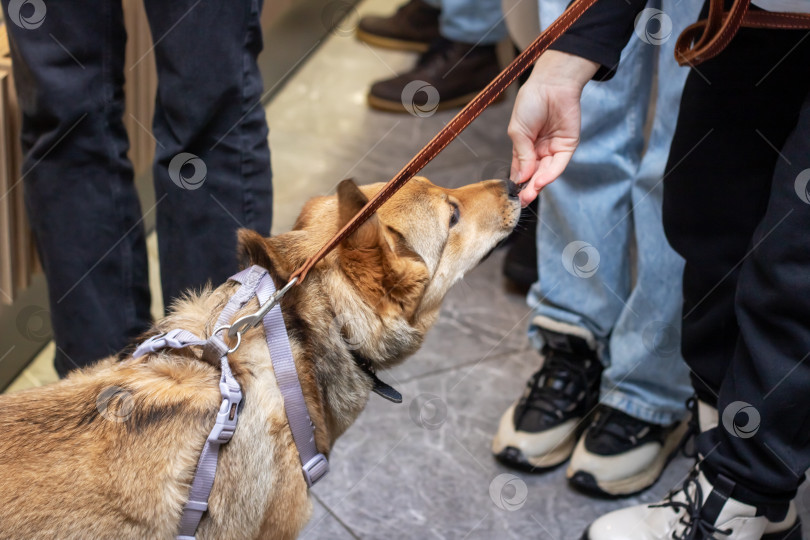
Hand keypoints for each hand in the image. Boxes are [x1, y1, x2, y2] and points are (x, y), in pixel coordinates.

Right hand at [508, 51, 598, 205]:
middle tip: (522, 201)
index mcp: (525, 147)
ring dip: (538, 184)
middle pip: (534, 175)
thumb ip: (521, 155)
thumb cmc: (531, 102)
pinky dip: (550, 174)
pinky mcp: (568, 145)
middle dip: (528, 188)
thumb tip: (521, 177)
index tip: (512, 197)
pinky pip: (559, 164)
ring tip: (529, 194)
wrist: (551, 84)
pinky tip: (541, 181)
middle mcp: (540, 151)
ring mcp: (554, 149)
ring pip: (546, 172)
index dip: (517, 183)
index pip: (520, 170)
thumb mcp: (517, 131)